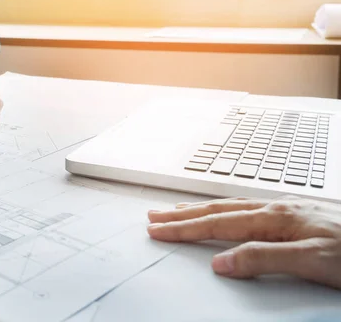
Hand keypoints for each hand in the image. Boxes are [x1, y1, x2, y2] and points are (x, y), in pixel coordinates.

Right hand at [147, 196, 340, 289]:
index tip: (159, 231)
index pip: (218, 224)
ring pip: (231, 206)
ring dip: (199, 209)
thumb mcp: (314, 263)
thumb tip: (223, 262)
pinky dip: (225, 209)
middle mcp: (276, 209)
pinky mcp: (295, 215)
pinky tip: (225, 211)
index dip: (185, 229)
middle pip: (218, 210)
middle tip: (154, 217)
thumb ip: (266, 259)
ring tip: (177, 210)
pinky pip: (247, 208)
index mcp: (276, 219)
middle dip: (182, 215)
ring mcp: (286, 209)